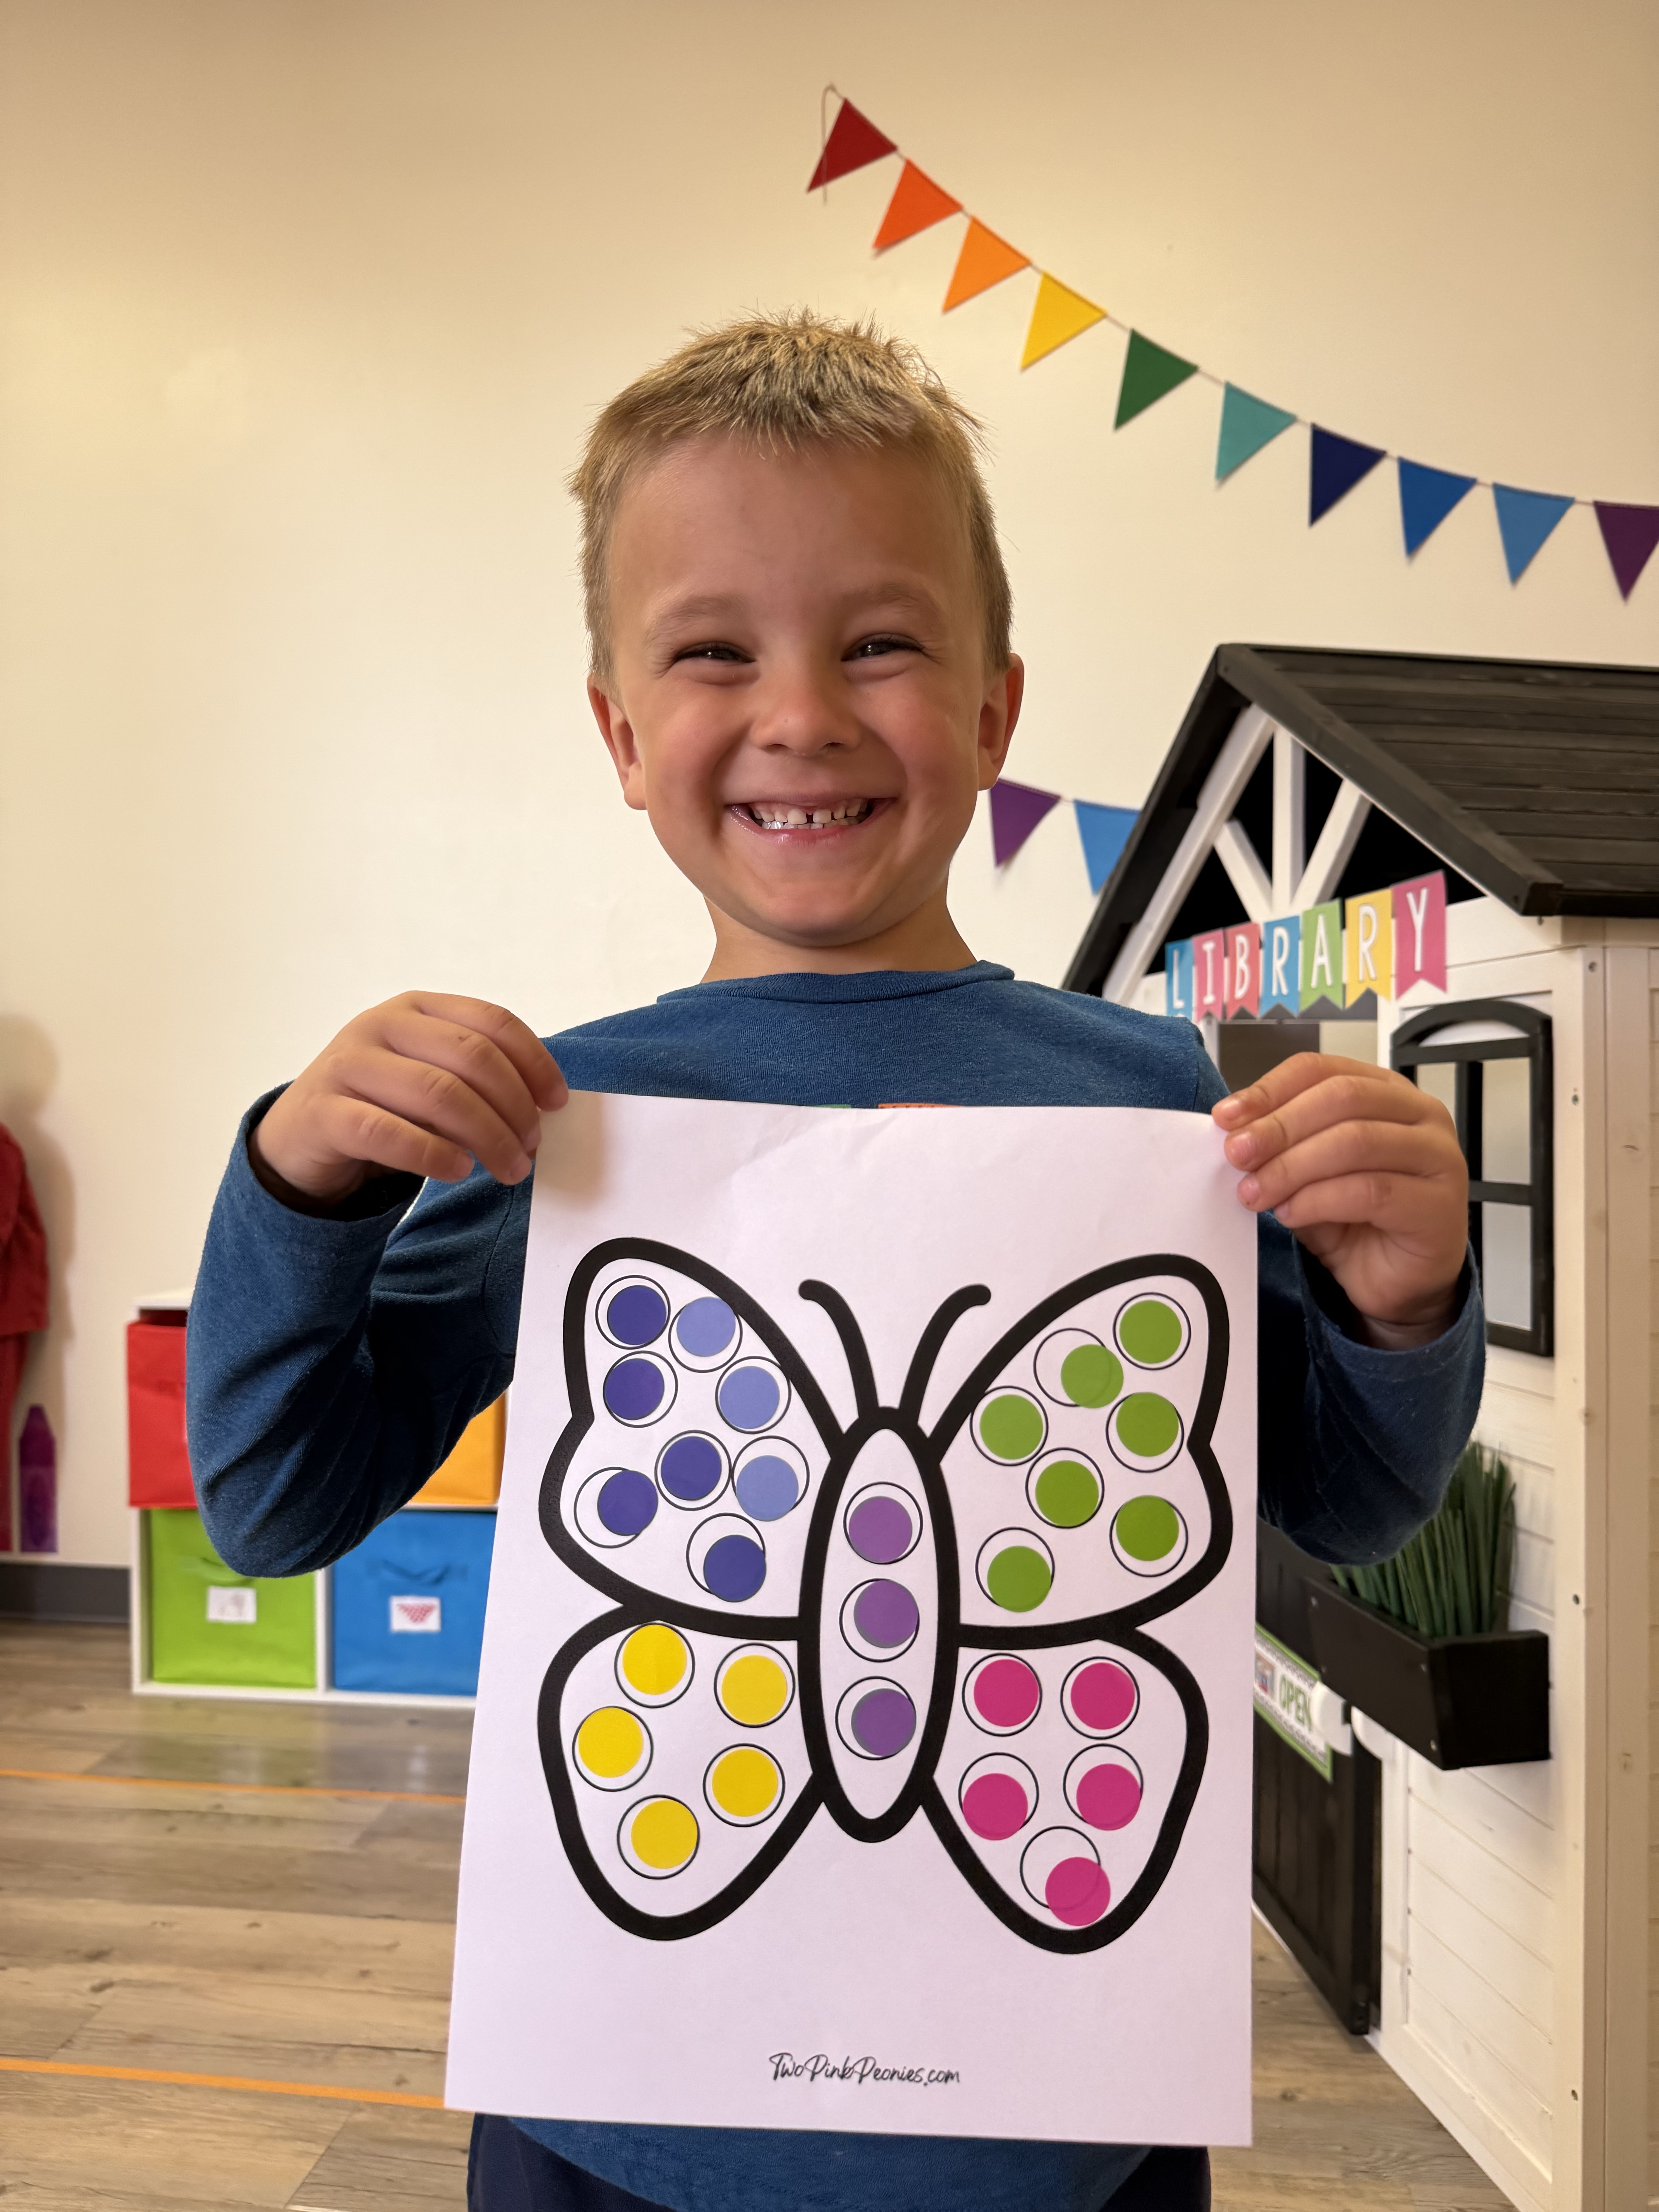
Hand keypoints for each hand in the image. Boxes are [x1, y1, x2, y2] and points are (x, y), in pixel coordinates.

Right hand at [250, 991, 566, 1211]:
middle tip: (532, 1147)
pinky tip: (458, 1171)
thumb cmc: (382, 1107)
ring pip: (437, 1093)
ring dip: (486, 1136)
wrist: (299, 1139)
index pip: (493, 1021)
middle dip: (514, 1106)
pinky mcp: (323, 1111)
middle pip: (472, 1057)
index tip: (557, 1104)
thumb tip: (540, 1114)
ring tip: (509, 1169)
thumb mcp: (431, 1082)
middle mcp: (380, 1024)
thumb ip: (476, 1084)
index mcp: (417, 1007)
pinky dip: (432, 1154)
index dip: (535, 1062)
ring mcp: (347, 1064)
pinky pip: (386, 1132)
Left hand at [1213, 1054, 1467, 1346]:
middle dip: (1279, 1126)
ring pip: (1356, 1141)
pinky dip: (1320, 1200)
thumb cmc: (1357, 1221)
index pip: (1323, 1070)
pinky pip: (1372, 1190)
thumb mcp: (1307, 1174)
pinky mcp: (1439, 1205)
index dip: (1270, 1089)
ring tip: (1255, 1193)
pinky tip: (1291, 1213)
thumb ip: (1281, 1147)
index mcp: (1386, 1092)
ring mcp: (1438, 1157)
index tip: (1226, 1117)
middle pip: (1341, 1098)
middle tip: (1237, 1155)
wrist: (1399, 1282)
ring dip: (1293, 1167)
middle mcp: (1420, 1115)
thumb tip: (1233, 1130)